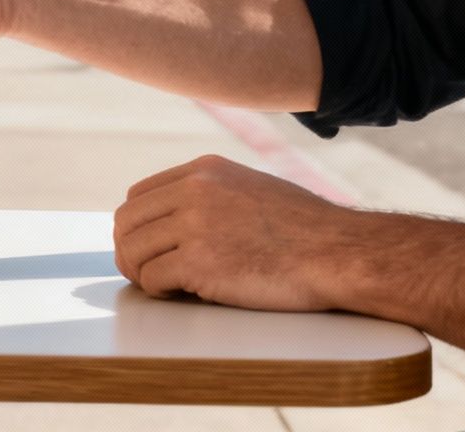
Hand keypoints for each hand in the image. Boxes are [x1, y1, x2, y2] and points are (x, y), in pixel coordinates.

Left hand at [112, 155, 352, 311]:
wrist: (337, 253)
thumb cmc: (305, 230)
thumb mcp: (251, 188)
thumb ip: (212, 194)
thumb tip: (176, 217)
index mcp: (204, 171)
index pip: (139, 195)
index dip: (137, 226)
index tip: (146, 247)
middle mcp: (193, 191)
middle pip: (127, 222)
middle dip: (130, 250)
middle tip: (144, 273)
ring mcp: (194, 225)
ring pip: (133, 250)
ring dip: (141, 272)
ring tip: (162, 285)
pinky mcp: (198, 261)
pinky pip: (151, 278)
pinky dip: (158, 291)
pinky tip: (178, 294)